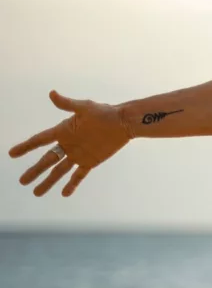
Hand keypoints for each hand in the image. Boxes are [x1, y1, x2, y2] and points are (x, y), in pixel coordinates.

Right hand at [8, 91, 132, 196]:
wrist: (124, 123)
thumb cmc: (106, 112)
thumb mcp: (85, 108)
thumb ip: (68, 104)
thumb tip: (52, 94)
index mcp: (63, 131)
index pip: (40, 140)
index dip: (26, 147)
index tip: (12, 153)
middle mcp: (68, 144)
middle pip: (47, 160)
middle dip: (34, 170)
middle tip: (22, 181)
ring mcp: (78, 154)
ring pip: (59, 171)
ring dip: (48, 181)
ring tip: (36, 193)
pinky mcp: (90, 161)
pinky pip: (79, 175)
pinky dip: (72, 184)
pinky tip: (64, 193)